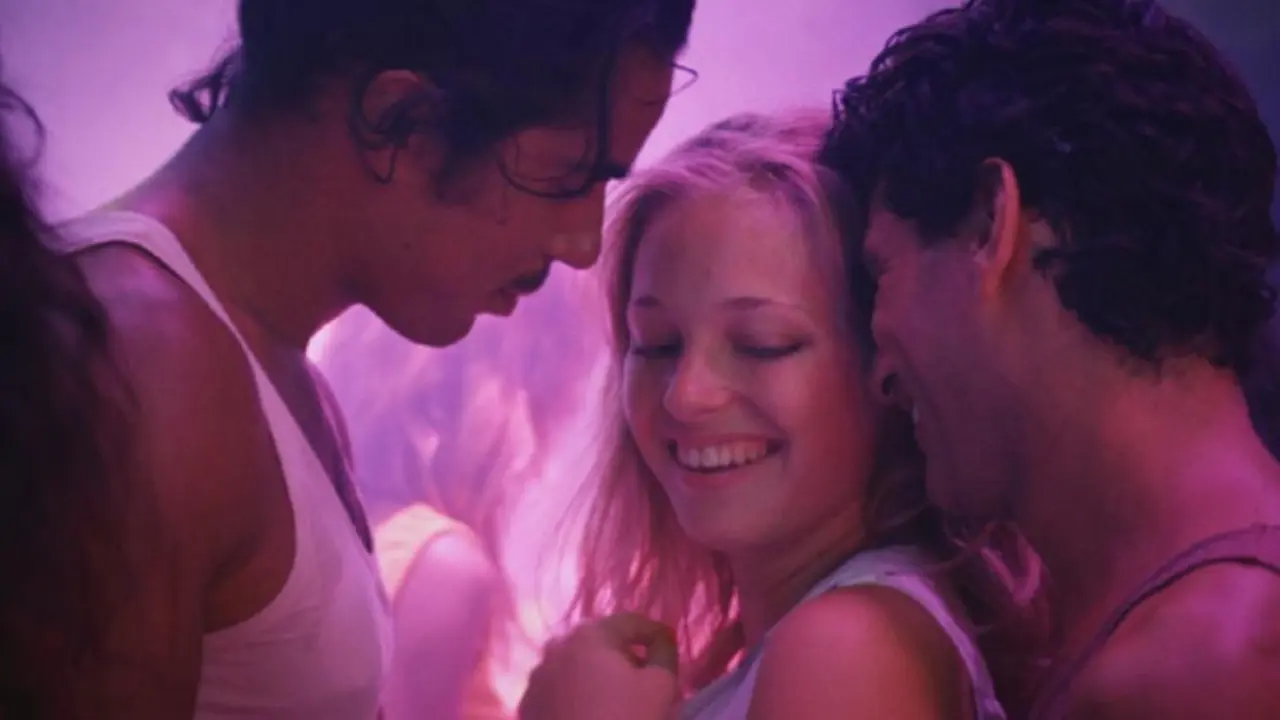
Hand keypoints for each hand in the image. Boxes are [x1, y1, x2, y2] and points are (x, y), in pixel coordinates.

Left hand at [519, 612, 679, 719]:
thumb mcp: (661, 686)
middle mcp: (556, 648)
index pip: (629, 622)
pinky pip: (558, 690)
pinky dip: (576, 695)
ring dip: (598, 675)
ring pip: (576, 666)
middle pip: (600, 642)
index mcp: (589, 636)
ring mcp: (536, 678)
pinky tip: (590, 714)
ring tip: (617, 700)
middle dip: (624, 654)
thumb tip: (660, 640)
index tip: (669, 645)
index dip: (654, 632)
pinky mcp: (528, 707)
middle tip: (645, 677)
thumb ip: (665, 653)